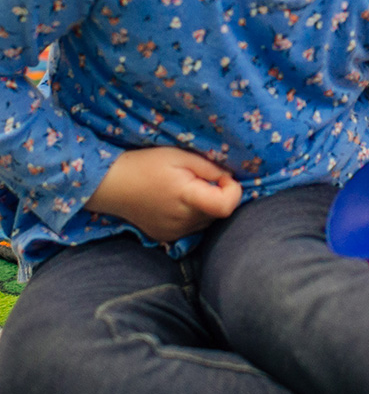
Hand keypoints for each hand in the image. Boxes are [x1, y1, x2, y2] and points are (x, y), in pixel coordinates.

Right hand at [85, 147, 243, 243]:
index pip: (226, 206)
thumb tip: (229, 178)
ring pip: (208, 220)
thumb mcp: (179, 156)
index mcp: (186, 198)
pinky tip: (177, 202)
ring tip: (185, 189)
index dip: (232, 190)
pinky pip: (193, 227)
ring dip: (206, 205)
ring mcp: (174, 233)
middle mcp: (182, 221)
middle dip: (218, 194)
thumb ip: (209, 168)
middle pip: (219, 212)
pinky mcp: (167, 238)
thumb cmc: (145, 165)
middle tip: (198, 178)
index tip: (222, 177)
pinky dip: (193, 215)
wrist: (111, 185)